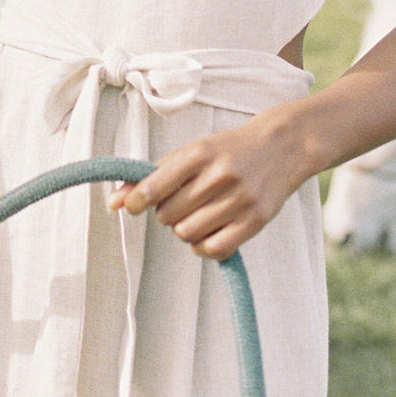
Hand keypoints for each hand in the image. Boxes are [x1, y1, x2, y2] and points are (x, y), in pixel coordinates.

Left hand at [107, 114, 300, 259]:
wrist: (282, 147)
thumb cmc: (227, 149)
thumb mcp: (191, 152)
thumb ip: (153, 175)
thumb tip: (113, 203)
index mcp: (199, 153)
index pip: (156, 185)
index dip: (137, 201)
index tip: (133, 206)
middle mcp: (219, 176)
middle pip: (169, 214)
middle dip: (166, 213)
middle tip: (179, 202)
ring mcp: (239, 200)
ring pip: (187, 234)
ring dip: (183, 229)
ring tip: (194, 215)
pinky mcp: (255, 221)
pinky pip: (214, 250)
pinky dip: (202, 247)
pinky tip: (206, 232)